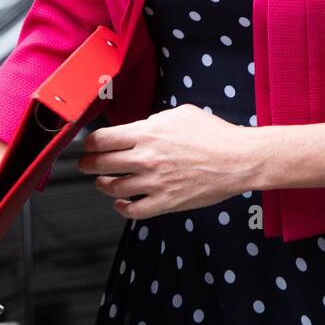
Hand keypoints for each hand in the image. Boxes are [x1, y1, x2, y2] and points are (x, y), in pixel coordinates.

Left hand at [76, 103, 254, 219]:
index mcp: (148, 133)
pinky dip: (122, 208)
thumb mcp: (180, 114)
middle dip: (88, 164)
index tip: (88, 145)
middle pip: (101, 164)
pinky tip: (120, 203)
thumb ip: (154, 120)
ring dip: (103, 185)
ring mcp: (154, 183)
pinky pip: (134, 211)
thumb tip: (139, 128)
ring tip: (103, 182)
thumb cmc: (215, 135)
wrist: (238, 159)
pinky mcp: (166, 202)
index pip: (102, 139)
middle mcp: (146, 158)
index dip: (89, 143)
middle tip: (86, 165)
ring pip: (114, 188)